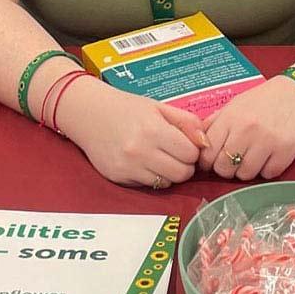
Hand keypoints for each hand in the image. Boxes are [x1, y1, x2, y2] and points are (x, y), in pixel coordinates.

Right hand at [59, 77, 207, 187]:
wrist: (89, 113)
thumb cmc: (127, 108)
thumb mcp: (159, 107)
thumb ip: (187, 122)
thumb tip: (205, 142)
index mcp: (154, 130)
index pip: (191, 154)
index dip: (192, 150)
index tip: (184, 144)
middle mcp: (141, 151)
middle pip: (182, 174)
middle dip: (183, 165)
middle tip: (175, 153)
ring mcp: (128, 167)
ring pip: (166, 183)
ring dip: (168, 172)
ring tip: (159, 157)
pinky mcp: (118, 177)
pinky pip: (147, 186)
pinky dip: (151, 177)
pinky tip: (143, 162)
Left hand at [199, 76, 294, 180]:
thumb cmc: (267, 98)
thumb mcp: (236, 104)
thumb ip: (216, 122)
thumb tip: (198, 142)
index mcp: (231, 117)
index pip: (207, 152)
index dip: (208, 160)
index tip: (214, 159)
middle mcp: (246, 130)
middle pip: (223, 168)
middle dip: (227, 168)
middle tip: (235, 159)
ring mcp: (267, 142)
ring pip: (244, 175)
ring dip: (247, 170)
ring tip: (254, 156)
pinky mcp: (286, 152)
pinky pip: (267, 174)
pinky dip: (267, 169)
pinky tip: (270, 155)